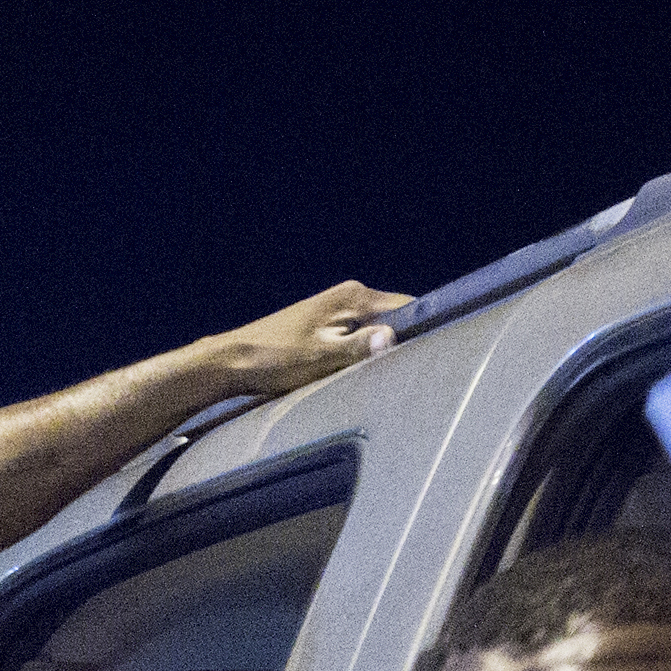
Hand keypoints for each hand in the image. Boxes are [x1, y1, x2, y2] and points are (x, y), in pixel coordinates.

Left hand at [208, 281, 411, 398]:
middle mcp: (350, 297)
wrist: (235, 360)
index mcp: (354, 297)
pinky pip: (360, 337)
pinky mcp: (328, 326)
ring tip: (395, 372)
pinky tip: (367, 371)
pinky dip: (366, 353)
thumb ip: (359, 347)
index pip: (407, 307)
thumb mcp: (322, 357)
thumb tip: (392, 337)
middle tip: (417, 370)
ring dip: (384, 349)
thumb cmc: (275, 359)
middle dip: (405, 341)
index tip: (435, 352)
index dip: (423, 329)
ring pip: (377, 329)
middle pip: (395, 318)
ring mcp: (338, 310)